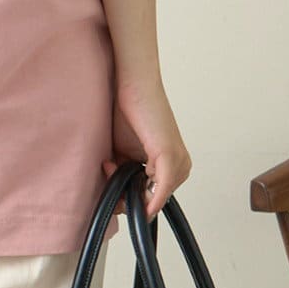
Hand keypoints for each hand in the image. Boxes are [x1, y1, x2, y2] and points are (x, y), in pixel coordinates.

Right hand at [102, 78, 191, 218]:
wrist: (133, 85)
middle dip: (123, 194)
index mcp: (172, 168)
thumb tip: (117, 201)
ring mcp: (178, 164)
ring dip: (124, 188)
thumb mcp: (125, 154)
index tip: (108, 173)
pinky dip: (146, 201)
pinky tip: (129, 199)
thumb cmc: (128, 113)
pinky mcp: (170, 158)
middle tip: (108, 167)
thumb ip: (125, 175)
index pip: (150, 200)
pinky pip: (159, 193)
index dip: (124, 195)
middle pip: (150, 203)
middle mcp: (180, 168)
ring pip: (150, 200)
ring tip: (110, 162)